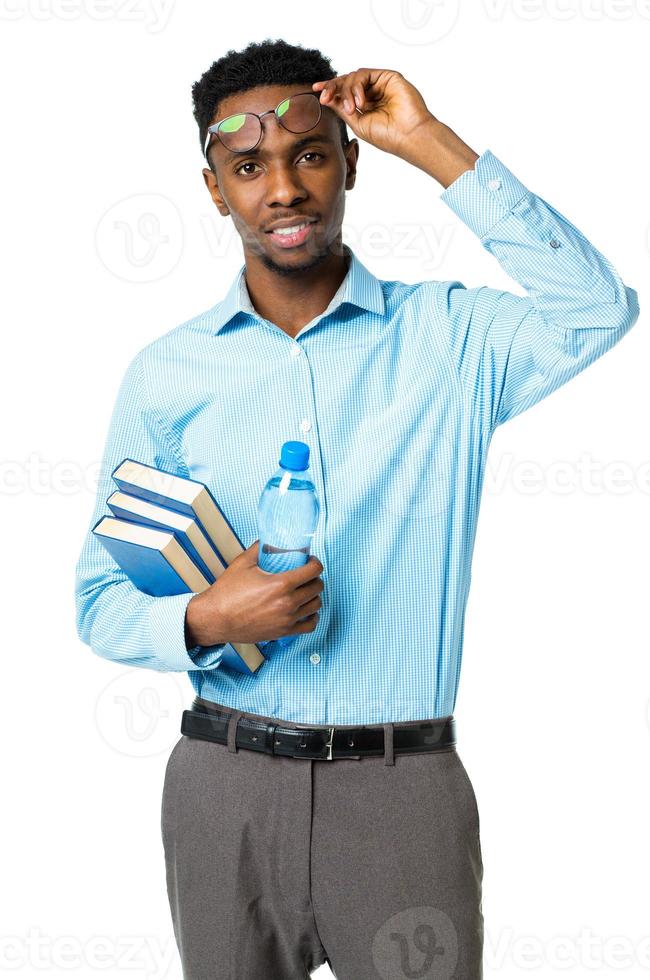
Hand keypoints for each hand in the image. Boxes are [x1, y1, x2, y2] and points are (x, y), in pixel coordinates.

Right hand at [185, 540, 324, 646]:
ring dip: (314, 596)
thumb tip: (268, 540)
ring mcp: (287, 619)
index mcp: (280, 584)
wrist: (215, 618)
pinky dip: (312, 617)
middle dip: (314, 578)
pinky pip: (309, 626)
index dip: (315, 563)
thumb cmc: (226, 593)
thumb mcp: (243, 563)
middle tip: (307, 575)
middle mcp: (287, 603)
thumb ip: (259, 548)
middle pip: (317, 587)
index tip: (311, 562)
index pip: (313, 571)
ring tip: (306, 591)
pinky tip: (306, 610)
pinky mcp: (283, 632)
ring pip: (316, 605)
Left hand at [311, 68, 434, 157]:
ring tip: (352, 108)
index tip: (315, 90)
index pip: (344, 92)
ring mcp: (380, 84)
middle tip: (323, 96)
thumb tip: (327, 97)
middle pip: (346, 81)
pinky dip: (357, 86)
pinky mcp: (388, 77)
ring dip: (347, 91)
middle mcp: (372, 93)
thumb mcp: (357, 123)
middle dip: (332, 87)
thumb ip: (342, 108)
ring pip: (353, 77)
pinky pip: (365, 74)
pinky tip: (360, 102)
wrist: (408, 136)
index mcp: (365, 105)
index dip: (330, 89)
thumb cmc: (387, 136)